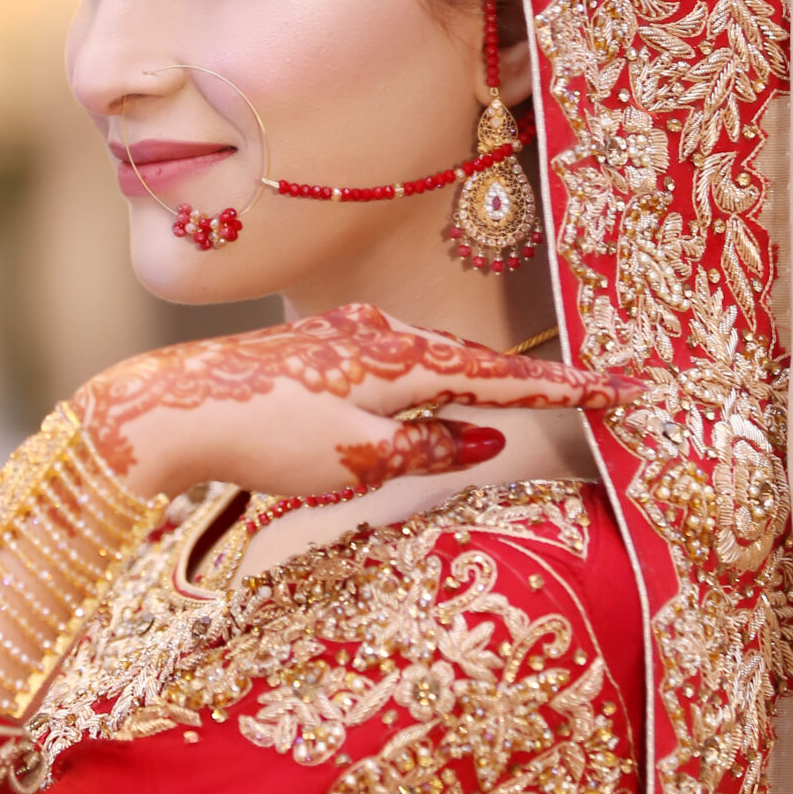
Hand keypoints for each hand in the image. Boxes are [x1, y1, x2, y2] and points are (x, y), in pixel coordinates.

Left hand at [70, 301, 641, 503]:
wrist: (171, 406)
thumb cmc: (263, 435)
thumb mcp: (356, 460)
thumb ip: (428, 449)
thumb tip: (483, 436)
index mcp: (399, 360)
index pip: (502, 376)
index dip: (564, 387)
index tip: (621, 390)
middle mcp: (380, 333)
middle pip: (474, 362)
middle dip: (533, 381)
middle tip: (596, 394)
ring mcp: (346, 334)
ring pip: (431, 362)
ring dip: (477, 383)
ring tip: (529, 398)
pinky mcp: (318, 348)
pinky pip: (395, 365)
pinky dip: (428, 383)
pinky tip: (427, 397)